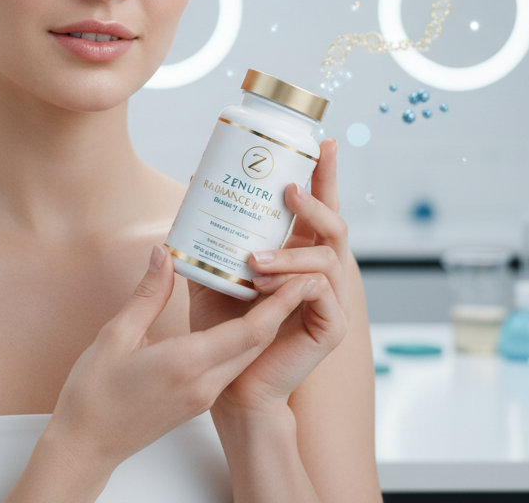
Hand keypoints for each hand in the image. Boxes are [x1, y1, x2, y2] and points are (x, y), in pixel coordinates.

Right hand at [46, 244, 316, 472]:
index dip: (279, 304)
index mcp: (186, 364)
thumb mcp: (115, 336)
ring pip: (245, 355)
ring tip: (269, 290)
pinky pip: (230, 366)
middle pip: (256, 343)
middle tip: (293, 274)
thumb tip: (164, 254)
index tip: (300, 278)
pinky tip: (235, 319)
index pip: (249, 332)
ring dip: (262, 326)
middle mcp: (203, 383)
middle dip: (279, 309)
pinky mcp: (197, 402)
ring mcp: (203, 396)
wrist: (86, 447)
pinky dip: (241, 341)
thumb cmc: (93, 395)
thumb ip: (147, 294)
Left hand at [188, 138, 351, 416]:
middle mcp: (320, 271)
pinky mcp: (331, 325)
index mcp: (298, 255)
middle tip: (289, 187)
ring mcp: (331, 298)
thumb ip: (209, 237)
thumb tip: (193, 186)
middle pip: (335, 222)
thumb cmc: (221, 329)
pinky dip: (293, 282)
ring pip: (327, 255)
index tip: (322, 143)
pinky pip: (321, 289)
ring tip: (254, 260)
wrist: (228, 384)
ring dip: (290, 252)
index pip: (317, 209)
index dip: (324, 175)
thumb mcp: (212, 272)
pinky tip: (264, 285)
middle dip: (318, 199)